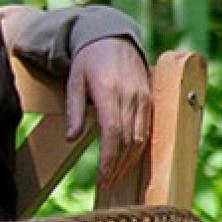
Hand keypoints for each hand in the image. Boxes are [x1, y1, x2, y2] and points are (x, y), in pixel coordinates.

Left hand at [66, 37, 150, 187]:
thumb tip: (71, 138)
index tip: (102, 177)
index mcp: (109, 91)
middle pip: (129, 140)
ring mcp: (143, 97)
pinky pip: (148, 129)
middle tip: (106, 183)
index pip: (113, 132)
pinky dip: (139, 148)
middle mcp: (130, 96)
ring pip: (141, 137)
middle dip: (118, 165)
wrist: (111, 38)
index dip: (109, 158)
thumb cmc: (88, 61)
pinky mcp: (150, 99)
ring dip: (130, 160)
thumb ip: (74, 110)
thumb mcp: (74, 81)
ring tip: (115, 176)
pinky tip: (128, 159)